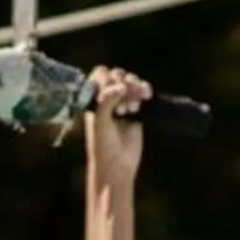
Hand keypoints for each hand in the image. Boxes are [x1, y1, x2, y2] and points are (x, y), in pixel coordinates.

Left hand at [83, 65, 149, 183]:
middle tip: (122, 104)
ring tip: (133, 107)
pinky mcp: (138, 110)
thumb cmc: (103, 144)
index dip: (108, 79)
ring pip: (130, 82)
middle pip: (117, 75)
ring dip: (134, 88)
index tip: (111, 94)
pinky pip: (142, 93)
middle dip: (122, 84)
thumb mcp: (100, 121)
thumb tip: (122, 86)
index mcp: (93, 97)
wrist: (117, 164)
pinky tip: (146, 96)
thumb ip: (107, 100)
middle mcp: (107, 97)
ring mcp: (123, 102)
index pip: (100, 75)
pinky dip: (144, 90)